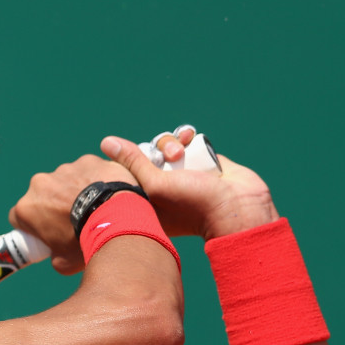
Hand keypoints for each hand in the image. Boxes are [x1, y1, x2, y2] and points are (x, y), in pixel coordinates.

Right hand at [9, 155, 136, 273]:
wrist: (116, 221)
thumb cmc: (86, 243)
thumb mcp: (64, 263)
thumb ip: (54, 256)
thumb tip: (57, 255)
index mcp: (27, 208)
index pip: (18, 216)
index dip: (30, 225)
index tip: (44, 232)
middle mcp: (39, 184)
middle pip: (42, 195)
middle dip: (53, 204)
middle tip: (73, 220)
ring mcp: (64, 169)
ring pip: (65, 180)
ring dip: (74, 190)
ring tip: (94, 206)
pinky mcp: (87, 160)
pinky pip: (88, 170)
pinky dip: (94, 179)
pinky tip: (107, 193)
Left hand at [101, 135, 278, 239]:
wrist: (237, 207)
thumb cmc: (192, 205)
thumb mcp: (155, 185)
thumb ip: (132, 163)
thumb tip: (106, 143)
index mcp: (147, 198)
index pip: (129, 171)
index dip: (135, 160)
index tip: (146, 162)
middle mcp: (164, 186)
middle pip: (149, 155)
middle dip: (158, 150)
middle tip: (172, 158)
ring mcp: (184, 173)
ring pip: (168, 145)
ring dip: (173, 143)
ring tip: (183, 153)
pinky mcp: (202, 161)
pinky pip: (188, 142)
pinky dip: (187, 136)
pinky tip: (190, 137)